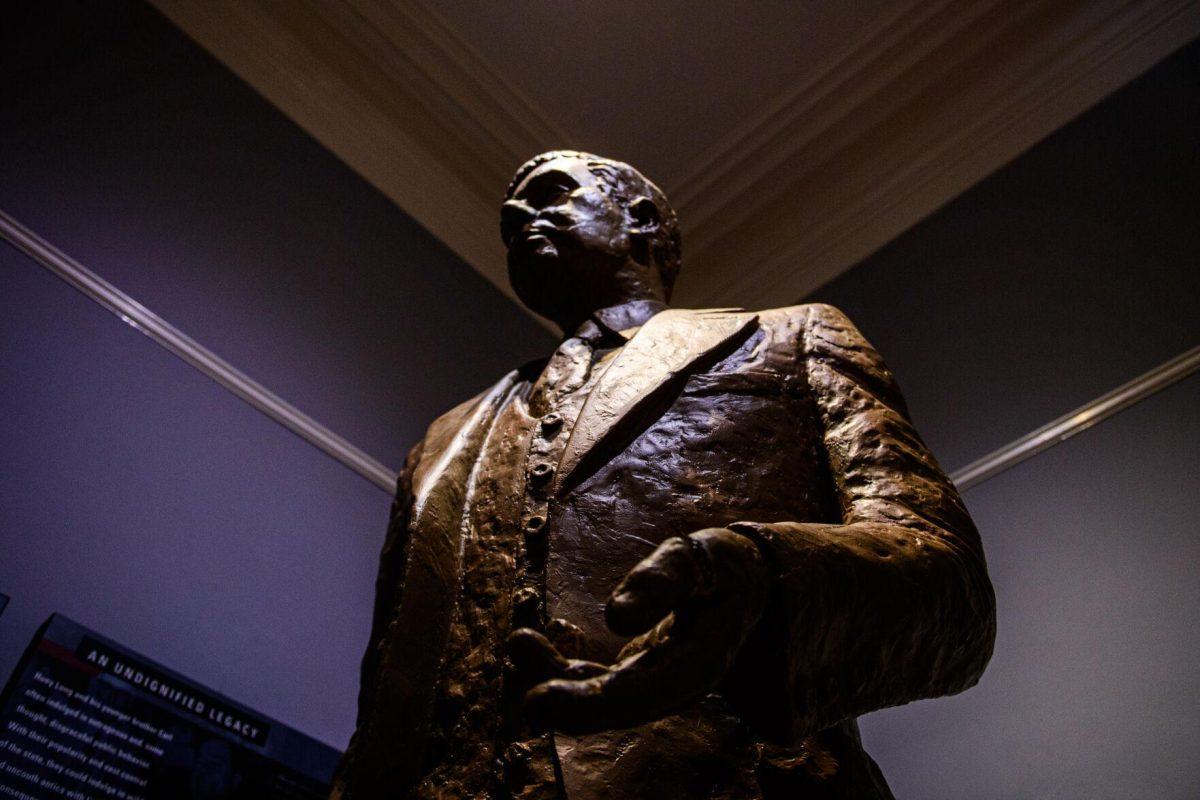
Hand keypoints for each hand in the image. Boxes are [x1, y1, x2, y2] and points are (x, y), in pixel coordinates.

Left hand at [506, 527, 769, 734]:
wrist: (751, 580)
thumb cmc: (724, 566)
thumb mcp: (700, 558)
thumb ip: (662, 581)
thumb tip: (616, 615)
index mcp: (698, 663)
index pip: (639, 694)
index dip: (589, 702)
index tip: (539, 698)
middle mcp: (675, 683)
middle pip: (617, 706)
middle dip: (569, 705)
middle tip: (527, 699)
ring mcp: (656, 680)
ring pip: (602, 695)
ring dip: (556, 679)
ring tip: (521, 644)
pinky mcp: (640, 670)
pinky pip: (598, 680)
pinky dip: (563, 667)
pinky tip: (536, 641)